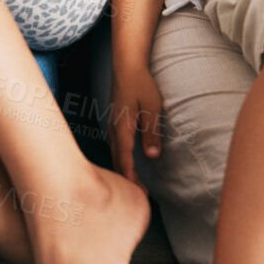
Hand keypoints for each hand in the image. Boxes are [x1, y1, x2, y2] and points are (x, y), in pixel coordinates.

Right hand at [108, 64, 163, 184]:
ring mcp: (112, 127)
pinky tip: (127, 167)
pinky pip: (116, 148)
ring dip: (125, 171)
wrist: (126, 67)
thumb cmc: (141, 85)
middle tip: (140, 197)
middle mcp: (113, 130)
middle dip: (128, 180)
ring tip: (136, 187)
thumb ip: (151, 133)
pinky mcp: (114, 125)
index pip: (125, 159)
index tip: (136, 193)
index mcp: (122, 128)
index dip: (130, 178)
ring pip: (116, 155)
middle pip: (118, 161)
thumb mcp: (152, 108)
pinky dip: (121, 161)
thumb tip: (152, 156)